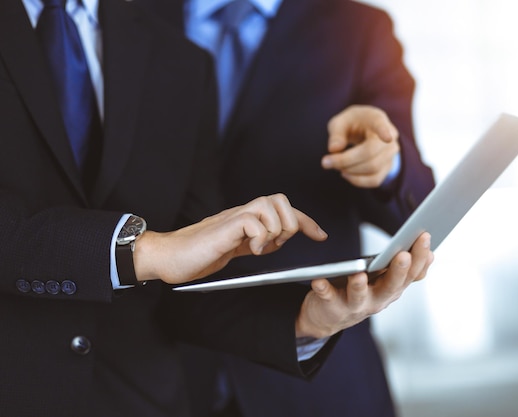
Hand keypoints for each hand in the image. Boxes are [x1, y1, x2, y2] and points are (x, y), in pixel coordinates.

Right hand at [133, 194, 327, 283]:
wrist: (168, 256)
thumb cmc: (198, 254)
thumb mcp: (236, 248)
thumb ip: (255, 242)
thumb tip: (275, 242)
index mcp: (248, 218)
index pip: (284, 210)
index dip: (306, 221)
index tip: (321, 235)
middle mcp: (243, 213)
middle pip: (281, 199)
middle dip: (290, 223)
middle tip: (277, 243)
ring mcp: (234, 217)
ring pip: (271, 206)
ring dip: (275, 230)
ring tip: (263, 246)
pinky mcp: (226, 226)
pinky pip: (254, 221)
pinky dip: (260, 237)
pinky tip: (251, 250)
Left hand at [295, 232, 433, 338]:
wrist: (328, 317)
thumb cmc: (359, 291)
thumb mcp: (385, 280)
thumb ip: (405, 269)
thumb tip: (430, 253)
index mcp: (392, 288)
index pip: (412, 274)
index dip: (420, 258)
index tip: (424, 237)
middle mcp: (377, 300)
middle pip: (391, 287)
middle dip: (398, 271)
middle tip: (403, 255)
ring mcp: (355, 306)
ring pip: (360, 297)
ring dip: (360, 286)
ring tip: (359, 275)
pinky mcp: (331, 307)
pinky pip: (327, 297)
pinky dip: (324, 289)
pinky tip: (319, 281)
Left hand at [321, 105, 399, 187]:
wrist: (365, 131)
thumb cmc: (351, 124)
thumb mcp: (340, 123)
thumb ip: (336, 133)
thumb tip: (334, 149)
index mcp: (376, 118)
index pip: (381, 124)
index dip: (384, 131)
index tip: (387, 138)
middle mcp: (390, 136)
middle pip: (370, 152)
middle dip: (345, 160)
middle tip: (326, 162)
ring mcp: (391, 153)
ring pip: (373, 168)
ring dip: (350, 170)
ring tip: (336, 166)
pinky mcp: (388, 168)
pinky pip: (374, 180)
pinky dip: (357, 180)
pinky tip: (346, 174)